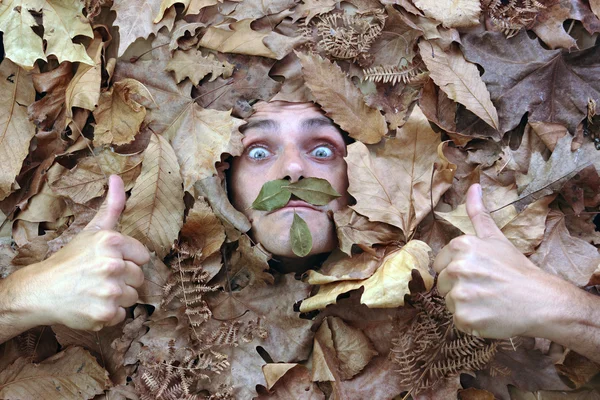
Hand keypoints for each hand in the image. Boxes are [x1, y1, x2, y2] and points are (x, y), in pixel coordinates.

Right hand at [21, 175, 149, 330]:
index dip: (128, 261)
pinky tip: (91, 305)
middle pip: (139, 278)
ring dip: (117, 297)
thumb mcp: (92, 230)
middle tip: (99, 278)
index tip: (109, 262)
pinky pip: (122, 315)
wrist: (41, 291)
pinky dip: (109, 314)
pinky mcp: (104, 313)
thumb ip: (112, 206)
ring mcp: (109, 291)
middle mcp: (112, 265)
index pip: (143, 256)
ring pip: (133, 297)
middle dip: (123, 279)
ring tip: (95, 291)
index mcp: (111, 241)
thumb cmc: (70, 260)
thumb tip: (116, 177)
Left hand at [433, 184, 569, 338]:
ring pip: (449, 302)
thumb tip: (473, 185)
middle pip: (442, 284)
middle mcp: (457, 268)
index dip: (458, 271)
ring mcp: (460, 294)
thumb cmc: (516, 269)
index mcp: (460, 246)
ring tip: (487, 301)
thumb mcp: (495, 237)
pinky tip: (488, 314)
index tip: (478, 274)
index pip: (441, 264)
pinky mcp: (464, 317)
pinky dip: (470, 321)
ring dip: (464, 305)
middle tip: (485, 288)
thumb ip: (478, 213)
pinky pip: (457, 320)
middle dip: (459, 288)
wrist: (541, 300)